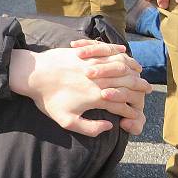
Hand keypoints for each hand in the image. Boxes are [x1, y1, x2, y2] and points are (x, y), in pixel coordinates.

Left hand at [10, 40, 151, 136]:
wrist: (31, 74)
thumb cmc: (47, 99)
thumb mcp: (66, 121)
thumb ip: (90, 128)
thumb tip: (110, 126)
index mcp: (96, 98)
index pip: (124, 105)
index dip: (133, 110)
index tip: (135, 113)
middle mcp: (99, 80)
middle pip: (129, 83)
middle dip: (140, 88)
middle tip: (146, 90)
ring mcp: (93, 63)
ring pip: (122, 65)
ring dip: (134, 70)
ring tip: (140, 74)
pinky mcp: (86, 52)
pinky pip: (108, 49)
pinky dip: (119, 52)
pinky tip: (125, 54)